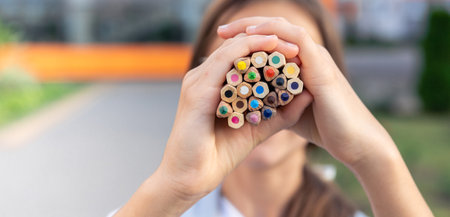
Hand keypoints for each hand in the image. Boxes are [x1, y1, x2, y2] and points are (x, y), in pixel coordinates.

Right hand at [158, 33, 312, 199]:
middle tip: (295, 45)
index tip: (296, 52)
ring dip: (261, 43)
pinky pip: (223, 62)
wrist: (191, 178)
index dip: (269, 49)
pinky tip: (268, 51)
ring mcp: (197, 82)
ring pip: (231, 49)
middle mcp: (203, 77)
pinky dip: (247, 52)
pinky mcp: (197, 91)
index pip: (241, 55)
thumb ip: (280, 113)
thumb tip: (307, 95)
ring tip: (288, 46)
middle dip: (269, 42)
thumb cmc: (220, 154)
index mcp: (213, 83)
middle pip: (237, 46)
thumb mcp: (258, 128)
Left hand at [218, 17, 396, 167]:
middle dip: (244, 27)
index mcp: (300, 64)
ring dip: (253, 25)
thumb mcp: (289, 110)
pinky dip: (273, 33)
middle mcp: (307, 55)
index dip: (246, 39)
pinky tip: (252, 36)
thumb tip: (250, 102)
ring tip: (229, 31)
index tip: (221, 43)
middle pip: (272, 29)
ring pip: (281, 28)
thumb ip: (272, 101)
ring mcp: (315, 57)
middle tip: (220, 31)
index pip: (270, 42)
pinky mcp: (321, 64)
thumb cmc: (324, 127)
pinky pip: (295, 38)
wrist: (353, 142)